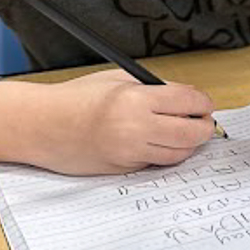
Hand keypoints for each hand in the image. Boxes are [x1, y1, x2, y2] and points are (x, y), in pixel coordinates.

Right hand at [31, 69, 216, 174]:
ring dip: (188, 144)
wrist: (44, 126)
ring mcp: (130, 153)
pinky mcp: (124, 169)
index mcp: (136, 100)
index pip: (189, 103)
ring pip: (178, 154)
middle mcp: (136, 129)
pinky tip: (159, 142)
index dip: (203, 103)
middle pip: (191, 134)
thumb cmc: (78, 98)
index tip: (205, 103)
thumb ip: (155, 88)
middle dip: (204, 127)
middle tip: (204, 121)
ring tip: (186, 132)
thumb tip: (188, 97)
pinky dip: (164, 154)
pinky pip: (156, 163)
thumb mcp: (120, 79)